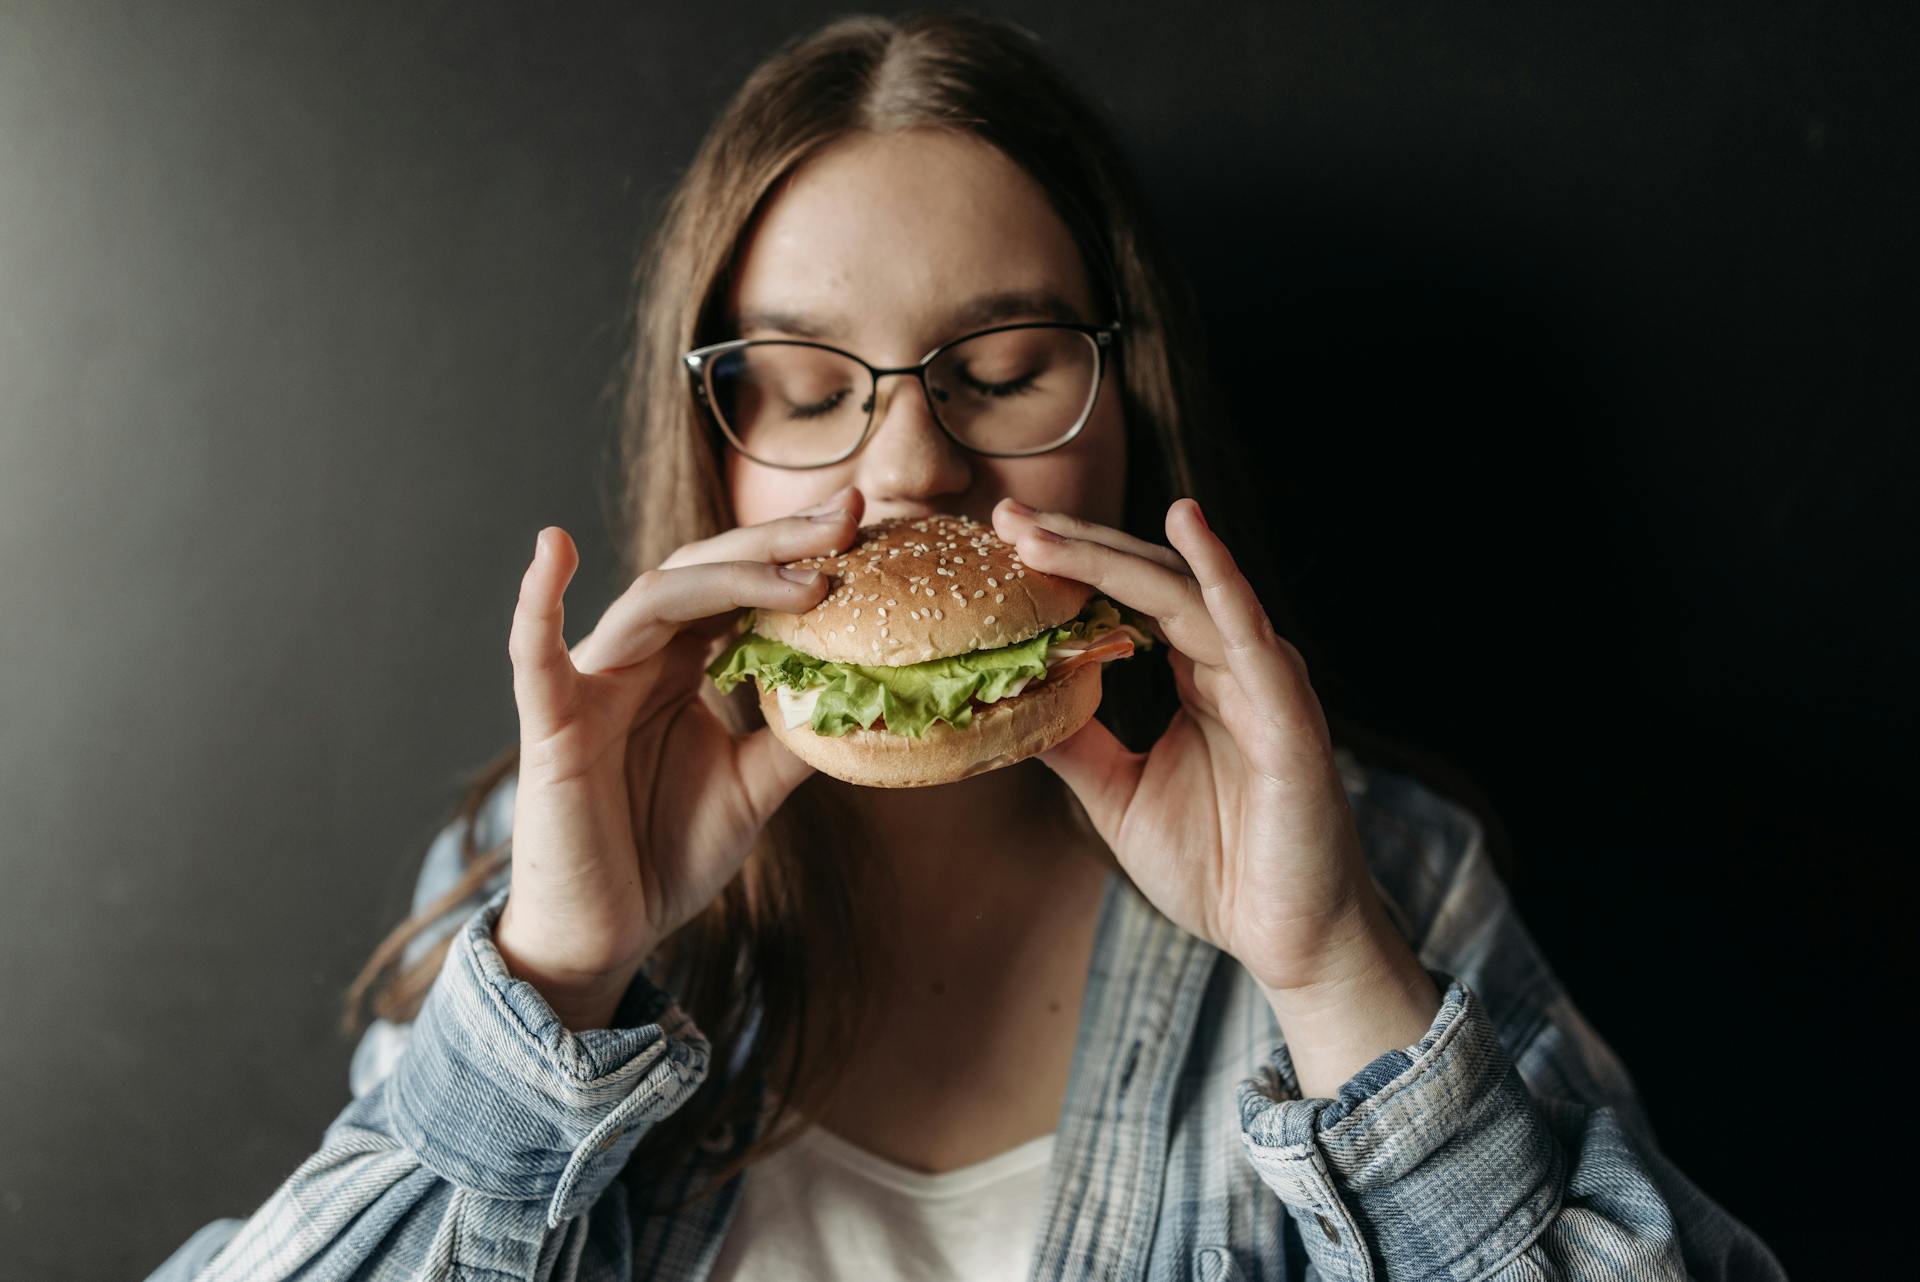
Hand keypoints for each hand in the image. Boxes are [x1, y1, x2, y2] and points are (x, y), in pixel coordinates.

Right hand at [498, 485, 863, 1026]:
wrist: (607, 932)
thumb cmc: (665, 852)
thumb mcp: (754, 785)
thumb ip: (799, 735)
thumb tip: (871, 694)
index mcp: (680, 665)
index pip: (740, 587)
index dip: (796, 554)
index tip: (864, 528)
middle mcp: (636, 659)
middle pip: (705, 573)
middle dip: (776, 541)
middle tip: (847, 514)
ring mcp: (591, 685)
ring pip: (654, 600)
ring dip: (728, 576)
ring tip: (802, 570)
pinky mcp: (552, 725)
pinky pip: (535, 655)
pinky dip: (538, 601)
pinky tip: (555, 548)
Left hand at [991, 496, 1405, 995]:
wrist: (1288, 940)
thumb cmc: (1219, 869)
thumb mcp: (1119, 795)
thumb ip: (1075, 742)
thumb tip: (1011, 700)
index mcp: (1199, 676)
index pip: (1128, 599)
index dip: (1069, 566)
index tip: (1002, 538)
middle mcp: (1232, 663)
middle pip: (1149, 578)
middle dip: (1075, 545)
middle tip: (1006, 514)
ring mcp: (1263, 680)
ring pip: (1184, 591)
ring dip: (1112, 556)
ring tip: (1046, 530)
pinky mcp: (1287, 709)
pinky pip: (1248, 630)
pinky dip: (1218, 575)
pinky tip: (1188, 526)